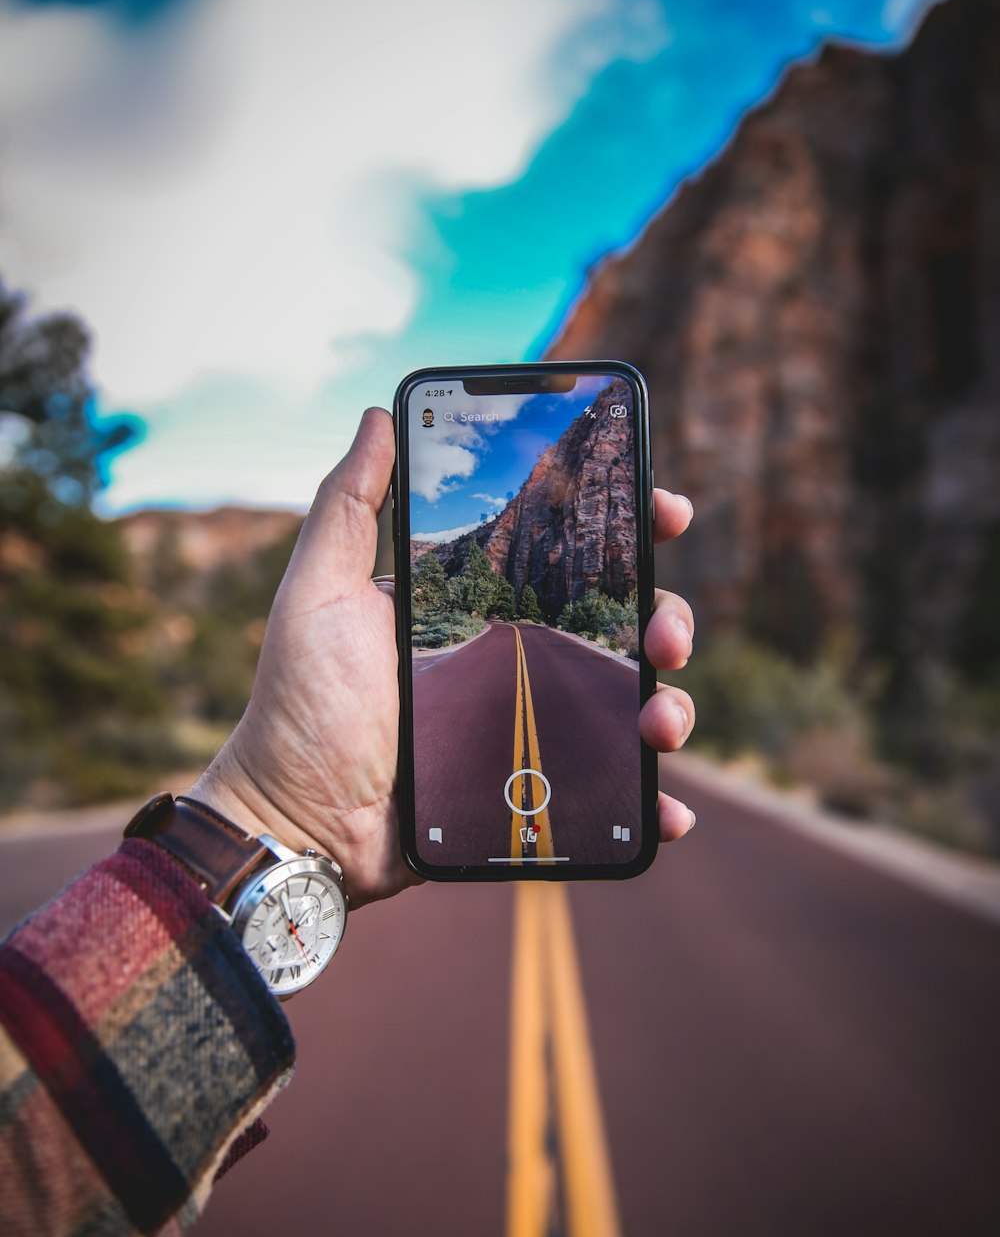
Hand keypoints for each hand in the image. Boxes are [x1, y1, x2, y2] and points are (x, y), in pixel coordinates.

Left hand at [188, 407, 696, 907]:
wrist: (298, 822)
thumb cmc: (301, 705)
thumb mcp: (318, 591)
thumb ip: (348, 504)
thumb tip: (379, 414)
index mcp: (479, 609)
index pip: (569, 560)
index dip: (628, 532)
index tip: (665, 512)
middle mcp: (516, 665)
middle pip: (620, 630)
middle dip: (666, 621)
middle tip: (664, 636)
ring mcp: (530, 733)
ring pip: (629, 709)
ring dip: (668, 709)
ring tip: (658, 723)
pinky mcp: (532, 797)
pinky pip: (610, 797)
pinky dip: (653, 803)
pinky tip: (669, 808)